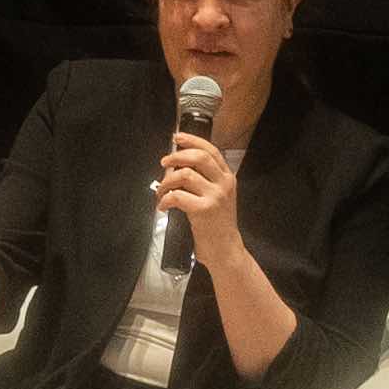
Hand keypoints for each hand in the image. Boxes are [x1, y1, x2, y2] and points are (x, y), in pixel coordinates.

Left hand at [155, 134, 244, 268]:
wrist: (226, 250)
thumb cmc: (217, 225)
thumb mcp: (219, 197)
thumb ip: (206, 180)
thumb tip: (179, 165)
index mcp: (228, 178)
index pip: (211, 150)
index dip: (192, 141)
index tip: (177, 138)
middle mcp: (224, 184)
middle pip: (198, 157)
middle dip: (177, 156)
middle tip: (163, 163)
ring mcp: (215, 197)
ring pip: (185, 175)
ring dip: (167, 181)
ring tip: (161, 191)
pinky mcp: (203, 210)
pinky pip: (177, 196)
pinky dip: (165, 199)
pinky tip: (162, 206)